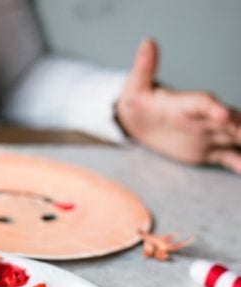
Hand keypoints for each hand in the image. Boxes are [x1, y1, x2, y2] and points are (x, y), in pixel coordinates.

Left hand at [116, 39, 240, 173]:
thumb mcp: (134, 87)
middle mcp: (204, 118)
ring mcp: (209, 134)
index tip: (223, 114)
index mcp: (185, 103)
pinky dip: (240, 164)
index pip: (203, 103)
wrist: (137, 120)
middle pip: (230, 121)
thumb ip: (143, 69)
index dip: (214, 107)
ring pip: (236, 138)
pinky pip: (229, 158)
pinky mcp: (208, 150)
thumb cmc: (136, 101)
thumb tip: (146, 42)